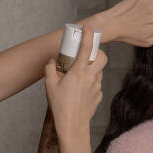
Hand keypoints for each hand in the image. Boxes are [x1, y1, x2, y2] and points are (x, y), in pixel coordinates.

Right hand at [44, 26, 107, 143]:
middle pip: (103, 57)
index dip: (89, 34)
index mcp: (79, 72)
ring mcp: (97, 87)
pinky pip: (97, 84)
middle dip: (97, 52)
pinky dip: (91, 82)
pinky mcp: (98, 96)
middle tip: (86, 54)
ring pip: (100, 71)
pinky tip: (81, 90)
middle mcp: (91, 77)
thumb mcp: (50, 85)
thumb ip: (50, 69)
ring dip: (92, 68)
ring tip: (78, 75)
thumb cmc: (61, 106)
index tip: (89, 27)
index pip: (87, 48)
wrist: (73, 126)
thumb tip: (51, 62)